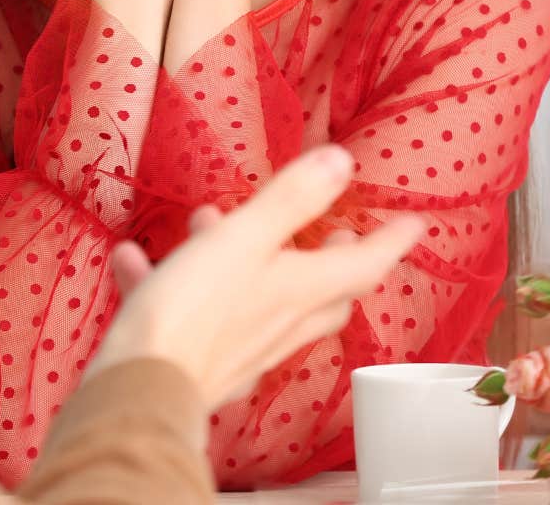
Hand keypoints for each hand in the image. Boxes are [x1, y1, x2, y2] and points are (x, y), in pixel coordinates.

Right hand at [90, 145, 421, 408]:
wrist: (141, 386)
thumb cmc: (193, 309)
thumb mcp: (242, 239)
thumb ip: (290, 201)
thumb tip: (342, 161)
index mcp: (300, 290)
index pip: (363, 265)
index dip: (389, 242)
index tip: (414, 225)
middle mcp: (282, 322)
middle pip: (326, 295)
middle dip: (336, 264)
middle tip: (340, 239)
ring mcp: (245, 347)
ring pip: (267, 303)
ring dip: (256, 265)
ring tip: (216, 226)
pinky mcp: (204, 361)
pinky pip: (202, 316)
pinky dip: (181, 285)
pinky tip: (135, 263)